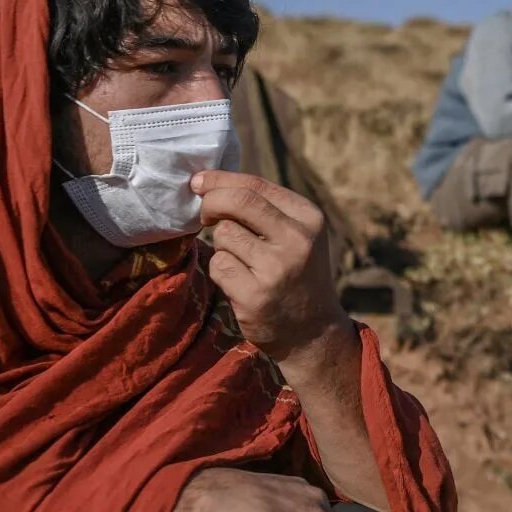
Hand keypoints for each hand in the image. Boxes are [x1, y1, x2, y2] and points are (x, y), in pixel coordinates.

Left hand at [192, 170, 352, 363]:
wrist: (313, 331)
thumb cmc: (297, 273)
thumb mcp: (297, 235)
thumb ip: (265, 208)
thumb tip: (209, 183)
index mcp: (309, 218)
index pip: (256, 185)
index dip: (220, 180)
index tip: (199, 182)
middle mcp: (297, 241)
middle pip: (237, 202)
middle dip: (211, 203)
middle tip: (204, 214)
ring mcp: (276, 269)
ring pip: (224, 235)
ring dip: (223, 246)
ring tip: (244, 263)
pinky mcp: (255, 296)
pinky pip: (218, 266)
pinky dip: (222, 272)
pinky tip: (241, 283)